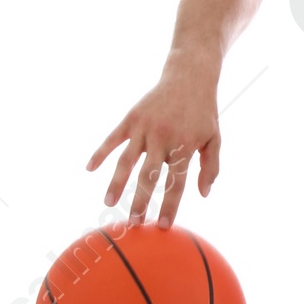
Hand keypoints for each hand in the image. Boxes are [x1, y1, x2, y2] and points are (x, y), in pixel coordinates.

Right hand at [86, 59, 221, 226]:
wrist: (188, 77)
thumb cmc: (203, 113)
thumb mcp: (214, 139)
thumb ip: (210, 167)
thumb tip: (203, 194)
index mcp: (185, 146)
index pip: (176, 183)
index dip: (170, 206)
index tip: (163, 226)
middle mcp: (162, 138)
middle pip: (148, 177)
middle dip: (140, 201)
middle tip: (134, 223)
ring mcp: (144, 128)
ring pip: (126, 161)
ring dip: (116, 183)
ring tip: (108, 204)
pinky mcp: (131, 118)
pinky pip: (112, 139)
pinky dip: (100, 152)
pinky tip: (89, 169)